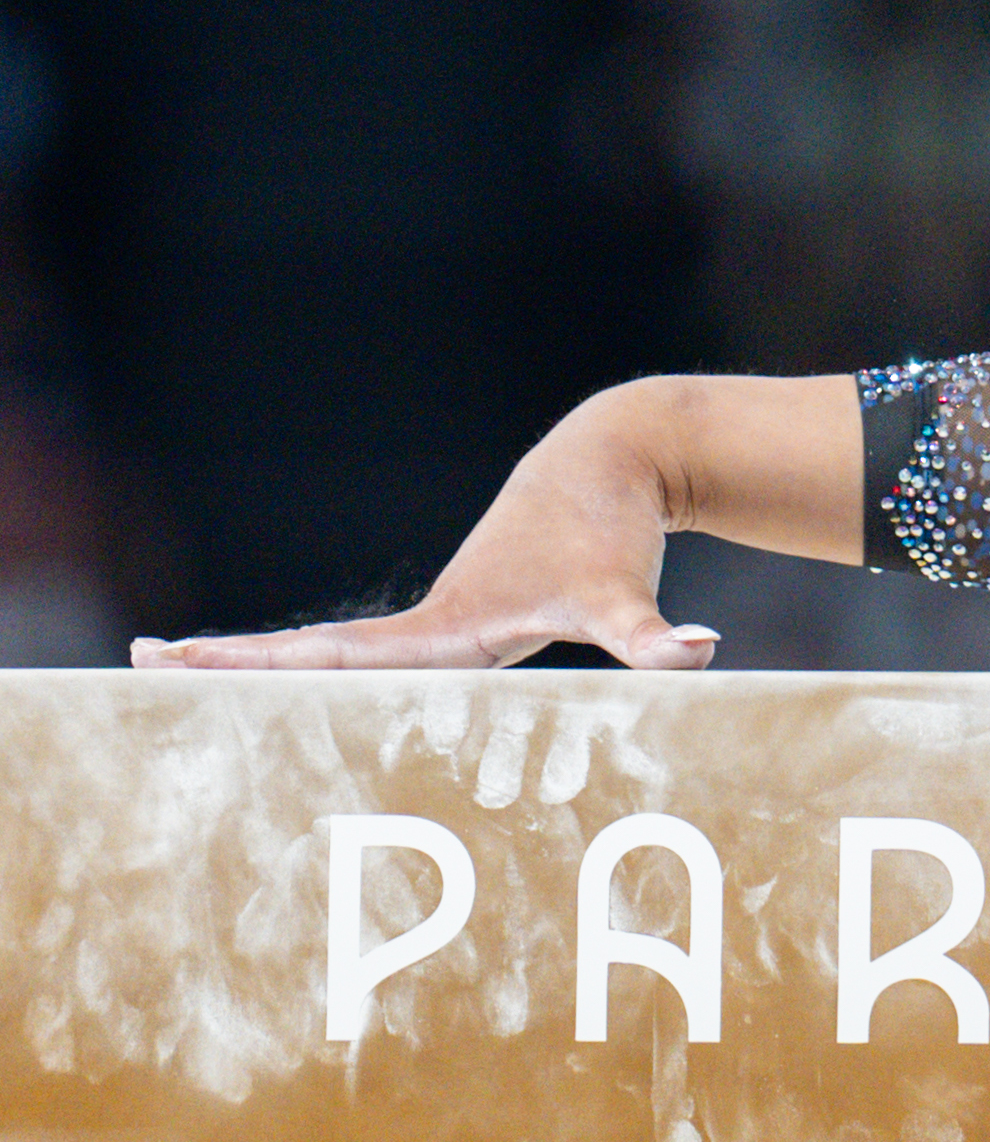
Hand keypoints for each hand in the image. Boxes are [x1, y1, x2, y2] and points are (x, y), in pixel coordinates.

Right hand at [131, 379, 720, 671]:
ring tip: (173, 666)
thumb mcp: (627, 594)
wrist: (615, 461)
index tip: (188, 665)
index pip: (336, 660)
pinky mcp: (462, 616)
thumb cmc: (614, 531)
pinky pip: (380, 651)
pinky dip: (323, 665)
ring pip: (336, 651)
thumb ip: (655, 637)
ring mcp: (439, 618)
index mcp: (446, 629)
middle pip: (312, 653)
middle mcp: (429, 623)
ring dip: (260, 663)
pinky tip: (287, 680)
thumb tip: (695, 655)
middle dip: (229, 662)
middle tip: (141, 661)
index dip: (265, 669)